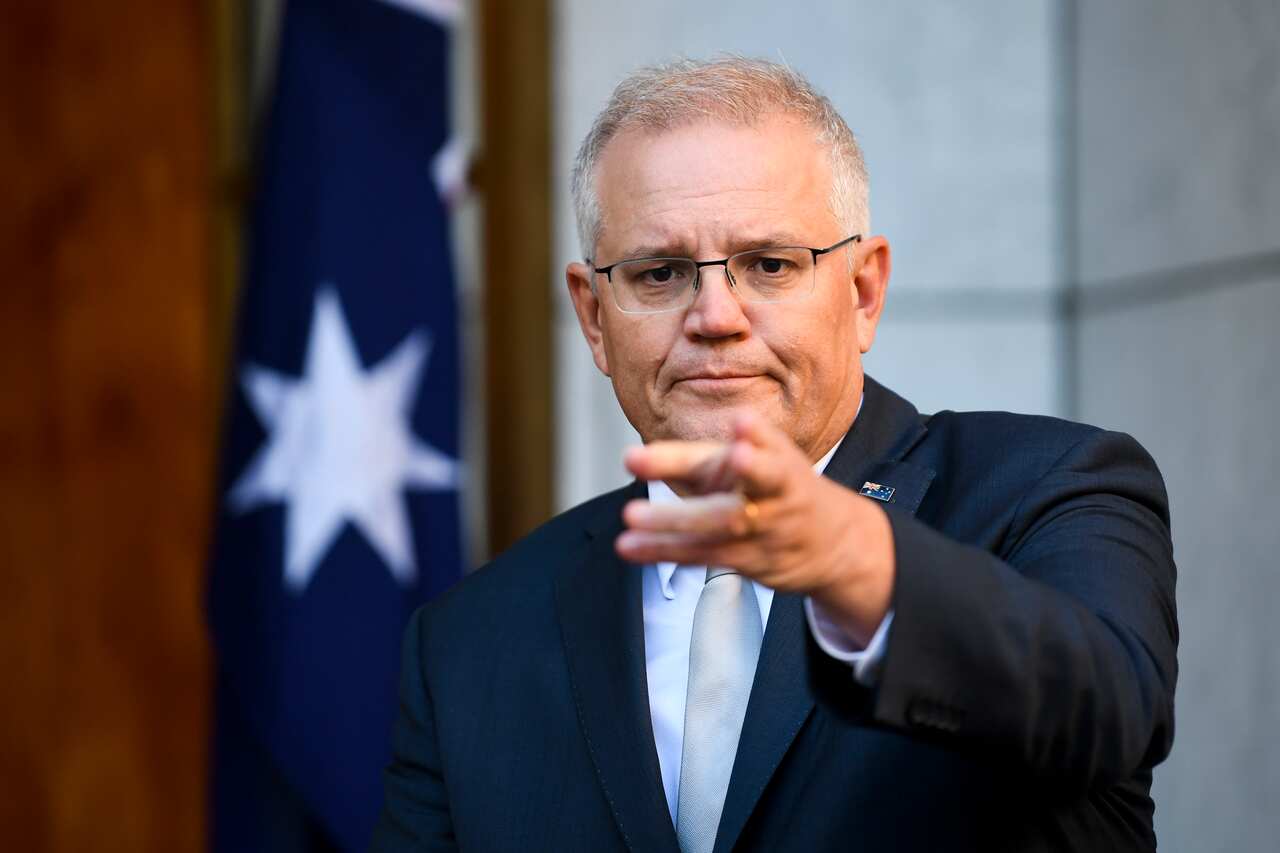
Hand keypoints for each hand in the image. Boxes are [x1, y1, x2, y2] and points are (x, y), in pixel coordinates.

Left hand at [616, 412, 895, 644]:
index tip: (743, 423)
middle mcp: (773, 494)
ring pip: (720, 526)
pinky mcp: (748, 561)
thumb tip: (632, 458)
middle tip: (723, 458)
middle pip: (752, 488)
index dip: (756, 435)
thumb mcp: (750, 462)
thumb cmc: (776, 490)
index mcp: (776, 461)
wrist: (833, 542)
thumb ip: (693, 458)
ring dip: (674, 522)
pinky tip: (631, 547)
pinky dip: (664, 551)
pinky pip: (701, 555)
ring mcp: (763, 531)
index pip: (761, 445)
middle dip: (742, 472)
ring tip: (633, 515)